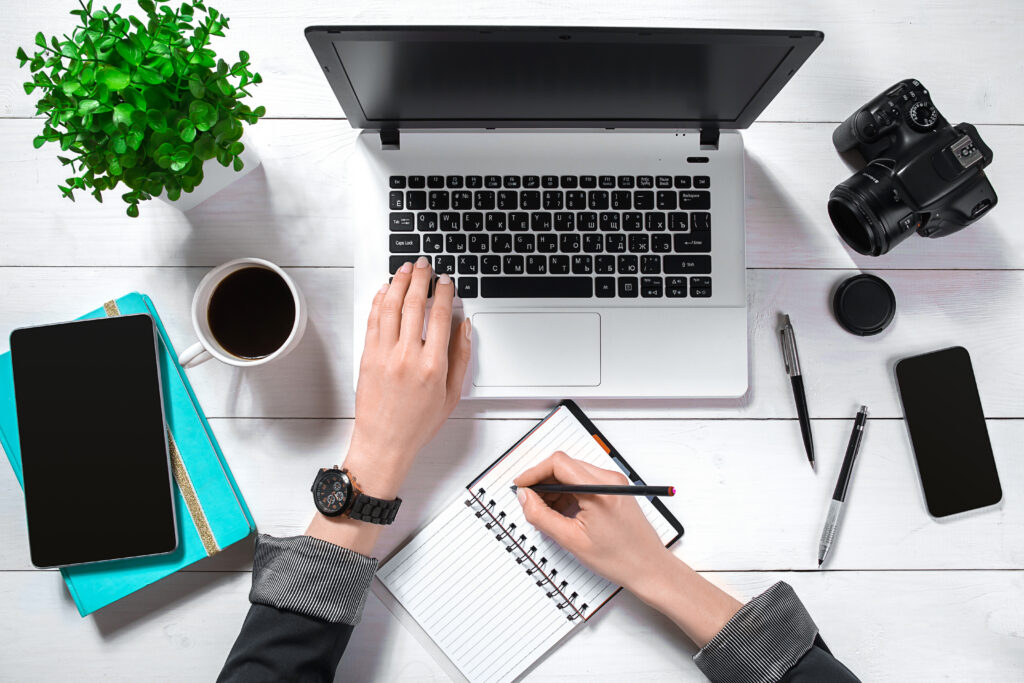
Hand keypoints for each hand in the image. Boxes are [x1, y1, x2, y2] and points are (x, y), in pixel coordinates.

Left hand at [346, 257, 471, 497]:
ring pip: (390, 306)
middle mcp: (408, 356)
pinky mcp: (367, 357)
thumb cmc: (417, 424)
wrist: (384, 443)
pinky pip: (373, 321)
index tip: (445, 281)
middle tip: (424, 265)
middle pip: (414, 304)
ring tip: (404, 270)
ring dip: (398, 283)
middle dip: (420, 279)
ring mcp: (384, 355)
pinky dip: (378, 301)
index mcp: (433, 366)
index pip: (440, 316)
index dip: (444, 292)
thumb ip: (461, 357)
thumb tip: (464, 327)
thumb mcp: (452, 394)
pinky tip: (384, 291)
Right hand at [515, 452, 742, 646]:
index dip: (534, 473)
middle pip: (564, 465)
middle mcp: (609, 480)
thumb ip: (542, 516)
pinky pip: (583, 482)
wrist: (649, 568)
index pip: (558, 463)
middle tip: (530, 502)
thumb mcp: (571, 540)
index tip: (521, 485)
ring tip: (549, 514)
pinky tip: (564, 514)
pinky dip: (568, 494)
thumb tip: (525, 498)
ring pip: (572, 473)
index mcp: (599, 490)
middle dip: (543, 483)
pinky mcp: (614, 490)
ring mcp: (614, 483)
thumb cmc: (620, 559)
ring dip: (555, 489)